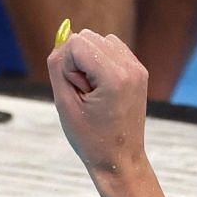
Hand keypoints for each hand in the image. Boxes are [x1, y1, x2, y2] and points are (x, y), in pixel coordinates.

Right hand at [48, 30, 150, 182]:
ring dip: (88, 60)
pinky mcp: (138, 71)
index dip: (67, 65)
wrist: (120, 160)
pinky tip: (102, 87)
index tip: (77, 92)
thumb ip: (58, 66)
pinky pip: (111, 49)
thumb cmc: (90, 139)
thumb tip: (62, 37)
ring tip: (94, 91)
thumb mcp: (64, 103)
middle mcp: (130, 67)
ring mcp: (137, 68)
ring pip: (99, 40)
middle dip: (77, 61)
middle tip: (85, 93)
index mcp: (115, 77)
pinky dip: (100, 62)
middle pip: (88, 36)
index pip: (77, 42)